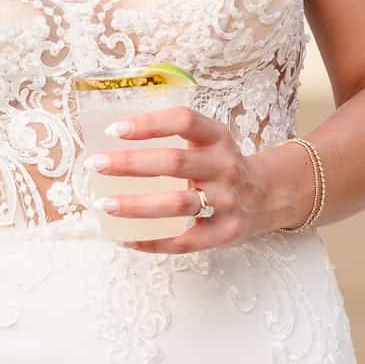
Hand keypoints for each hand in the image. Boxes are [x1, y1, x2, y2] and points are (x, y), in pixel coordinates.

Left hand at [89, 107, 295, 254]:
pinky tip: (125, 239)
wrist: (268, 196)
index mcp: (218, 138)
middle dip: (131, 164)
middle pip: (174, 163)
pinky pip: (184, 241)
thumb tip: (115, 137)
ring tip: (104, 204)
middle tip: (97, 165)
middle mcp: (224, 167)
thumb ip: (175, 135)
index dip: (149, 123)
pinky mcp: (224, 233)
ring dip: (136, 205)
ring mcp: (227, 202)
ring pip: (177, 204)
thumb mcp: (210, 141)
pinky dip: (152, 242)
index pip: (183, 121)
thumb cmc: (222, 165)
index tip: (114, 130)